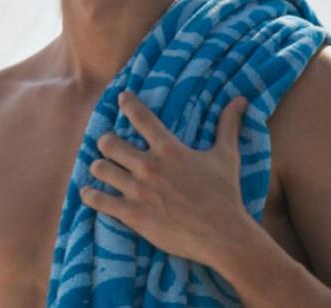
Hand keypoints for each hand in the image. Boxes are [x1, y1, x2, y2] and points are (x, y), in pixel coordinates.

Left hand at [80, 92, 262, 266]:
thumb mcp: (227, 155)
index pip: (141, 118)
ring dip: (99, 167)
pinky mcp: (132, 214)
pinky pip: (99, 201)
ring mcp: (137, 191)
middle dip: (107, 141)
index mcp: (169, 149)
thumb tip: (241, 100)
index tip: (121, 98)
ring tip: (101, 168)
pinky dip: (91, 195)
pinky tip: (89, 192)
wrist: (221, 232)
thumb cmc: (225, 193)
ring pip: (101, 169)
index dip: (128, 104)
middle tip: (109, 144)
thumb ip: (229, 125)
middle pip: (110, 143)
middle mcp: (148, 166)